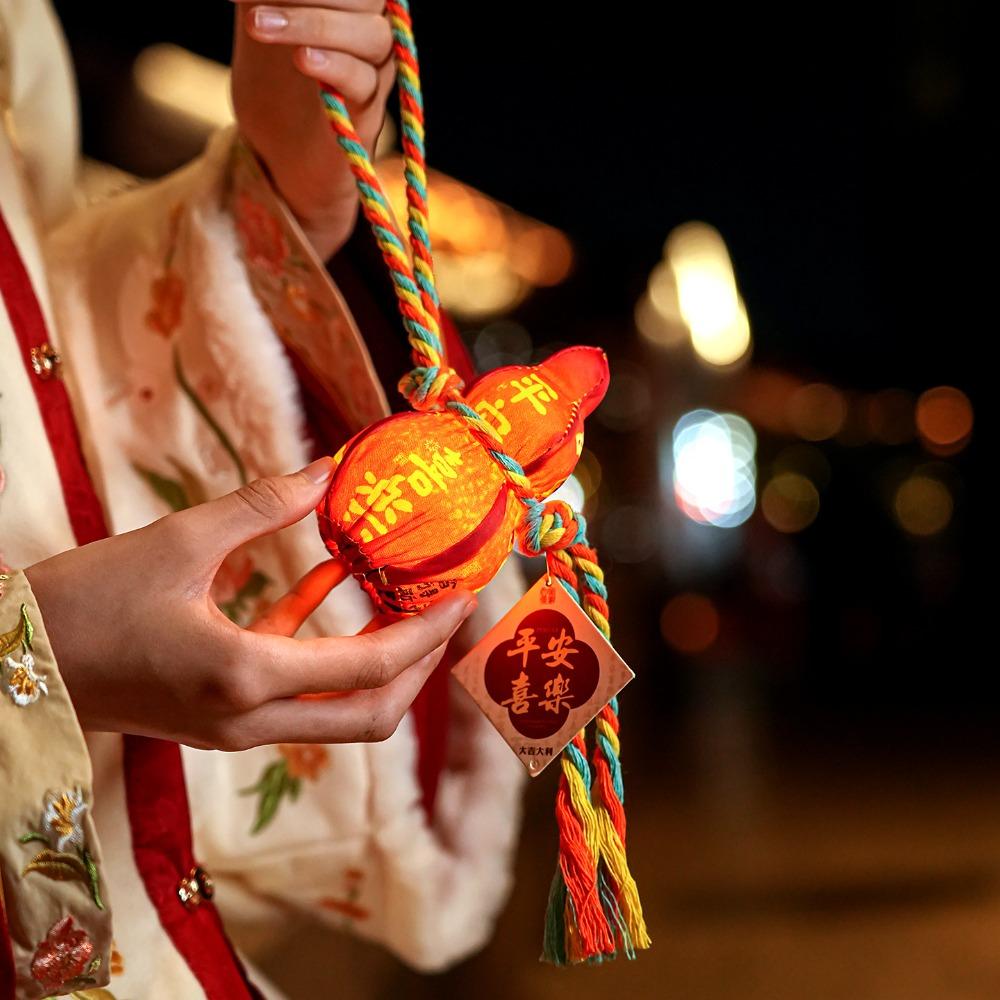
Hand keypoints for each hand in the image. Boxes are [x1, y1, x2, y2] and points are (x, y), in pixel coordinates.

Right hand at [24, 458, 475, 750]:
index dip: (428, 632)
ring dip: (379, 660)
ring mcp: (235, 727)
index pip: (372, 670)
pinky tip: (328, 584)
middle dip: (420, 665)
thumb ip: (265, 505)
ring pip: (339, 712)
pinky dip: (321, 647)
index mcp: (244, 677)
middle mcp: (248, 718)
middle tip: (445, 608)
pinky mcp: (220, 716)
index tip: (462, 595)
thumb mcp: (179, 540)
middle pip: (371, 716)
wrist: (10, 661)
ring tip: (405, 596)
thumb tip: (331, 468)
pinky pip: (293, 689)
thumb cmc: (83, 600)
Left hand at [230, 0, 395, 259]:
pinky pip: (362, 82)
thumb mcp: (257, 12)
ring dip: (313, 23)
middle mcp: (374, 29)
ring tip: (259, 25)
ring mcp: (375, 72)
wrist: (278, 151)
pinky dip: (332, 65)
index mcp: (355, 2)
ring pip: (369, 36)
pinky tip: (300, 59)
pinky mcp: (367, 114)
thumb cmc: (271, 75)